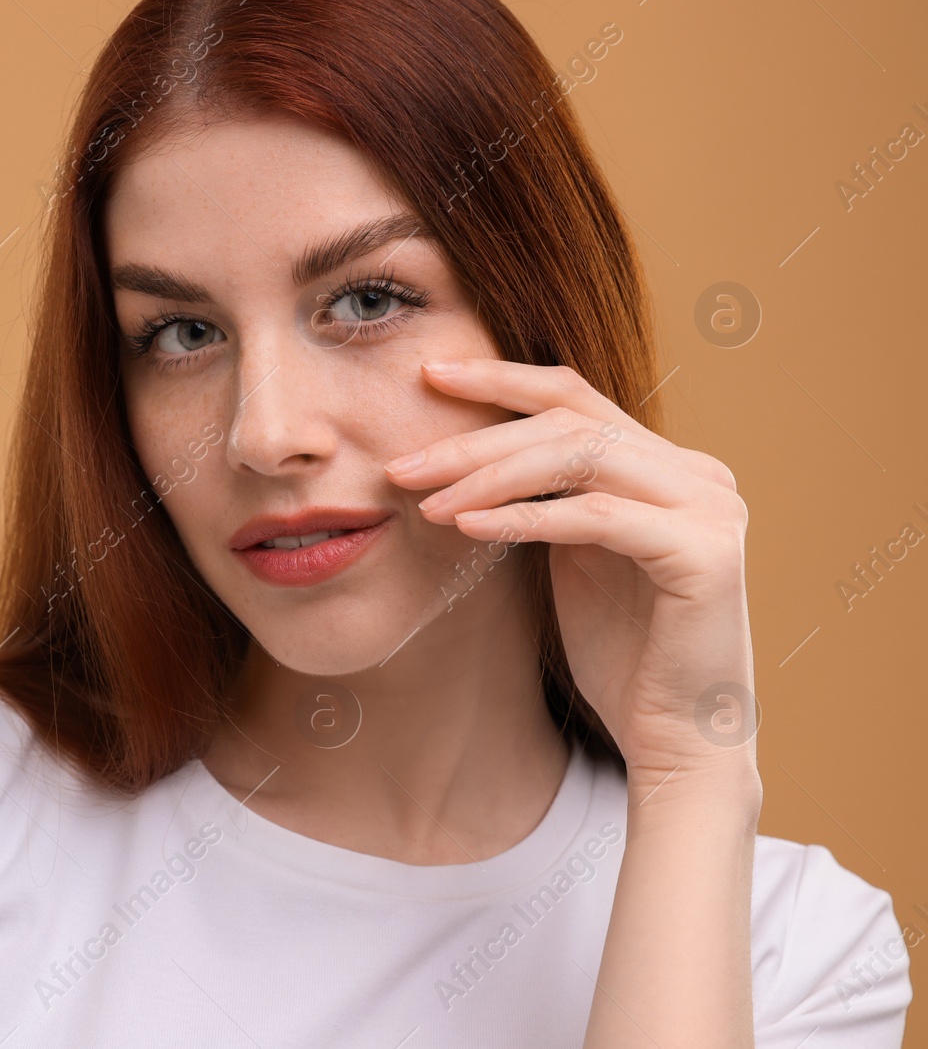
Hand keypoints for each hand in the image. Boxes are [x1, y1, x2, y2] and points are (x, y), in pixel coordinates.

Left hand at [383, 358, 757, 792]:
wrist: (674, 738)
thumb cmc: (621, 652)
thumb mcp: (573, 556)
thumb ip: (547, 498)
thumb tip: (469, 453)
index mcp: (668, 465)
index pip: (574, 397)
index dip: (500, 380)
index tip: (428, 375)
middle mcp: (699, 473)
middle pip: (568, 421)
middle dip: (476, 437)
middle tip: (403, 463)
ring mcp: (711, 508)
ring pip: (579, 458)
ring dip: (489, 476)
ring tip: (427, 502)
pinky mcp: (705, 553)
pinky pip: (597, 516)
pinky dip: (526, 517)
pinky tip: (469, 527)